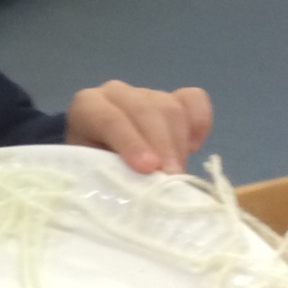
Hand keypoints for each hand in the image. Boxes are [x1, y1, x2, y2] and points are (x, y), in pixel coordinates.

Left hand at [65, 80, 211, 174]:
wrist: (99, 159)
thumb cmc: (92, 170)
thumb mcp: (92, 173)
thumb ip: (110, 176)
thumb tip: (138, 194)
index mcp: (87, 106)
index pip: (110, 118)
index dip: (131, 143)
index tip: (148, 168)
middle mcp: (116, 93)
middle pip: (146, 109)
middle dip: (161, 145)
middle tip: (170, 179)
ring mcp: (146, 93)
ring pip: (171, 107)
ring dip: (178, 144)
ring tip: (176, 175)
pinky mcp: (173, 97)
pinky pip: (194, 100)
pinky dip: (199, 123)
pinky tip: (193, 147)